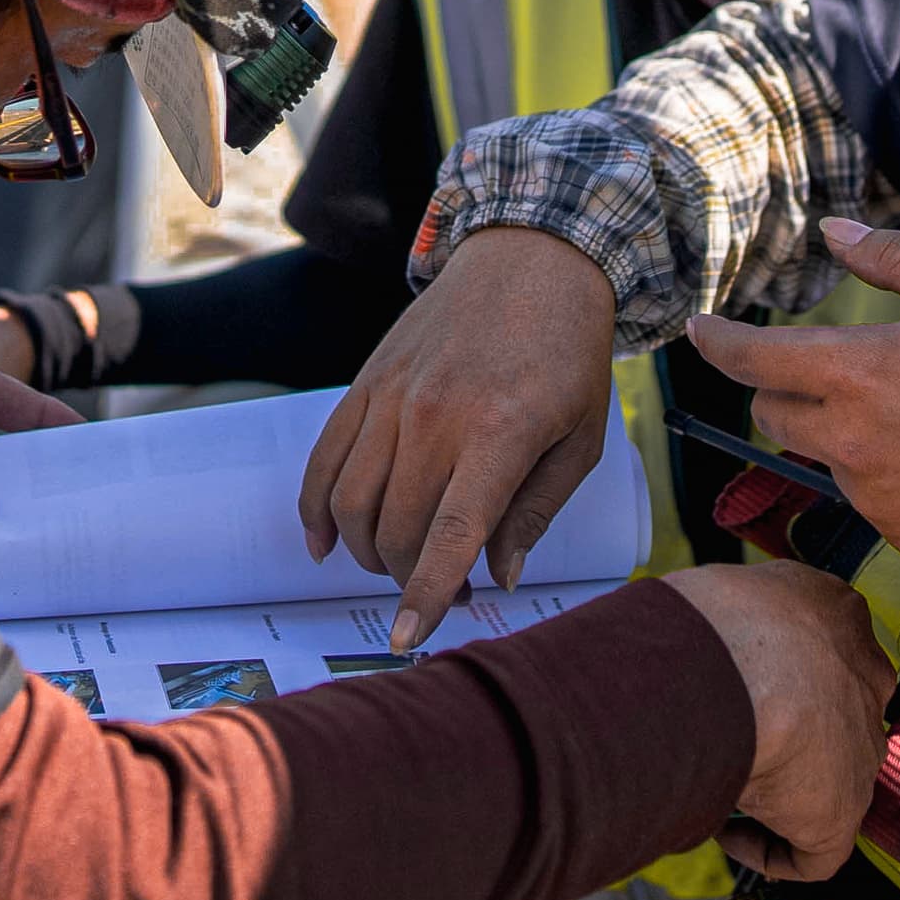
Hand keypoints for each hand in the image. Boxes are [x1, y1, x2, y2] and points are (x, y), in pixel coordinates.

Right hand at [294, 227, 619, 652]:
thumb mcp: (582, 439)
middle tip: (444, 589)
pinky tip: (325, 544)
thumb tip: (496, 576)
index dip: (425, 594)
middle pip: (395, 528)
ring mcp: (392, 396)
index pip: (449, 532)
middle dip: (410, 578)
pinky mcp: (367, 382)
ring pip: (352, 502)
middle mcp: (435, 415)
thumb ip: (536, 512)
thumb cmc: (569, 355)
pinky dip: (316, 509)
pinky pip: (325, 459)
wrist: (532, 259)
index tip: (409, 639)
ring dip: (367, 552)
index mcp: (499, 432)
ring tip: (400, 563)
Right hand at [656, 561, 894, 880]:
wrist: (732, 663)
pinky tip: (724, 829)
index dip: (777, 679)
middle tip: (725, 739)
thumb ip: (728, 616)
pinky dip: (767, 849)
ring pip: (823, 779)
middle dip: (783, 735)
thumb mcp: (723, 590)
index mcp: (836, 613)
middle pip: (831, 716)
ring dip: (773, 789)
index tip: (734, 693)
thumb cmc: (710, 617)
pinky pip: (812, 851)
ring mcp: (861, 748)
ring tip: (713, 782)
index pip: (820, 649)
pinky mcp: (842, 810)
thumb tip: (691, 642)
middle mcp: (865, 678)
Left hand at [685, 221, 899, 590]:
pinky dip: (888, 473)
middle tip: (836, 365)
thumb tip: (831, 235)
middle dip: (783, 386)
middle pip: (773, 414)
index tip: (698, 328)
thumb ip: (895, 259)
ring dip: (844, 431)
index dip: (716, 341)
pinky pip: (870, 498)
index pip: (753, 359)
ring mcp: (876, 498)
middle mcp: (853, 443)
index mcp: (863, 374)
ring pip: (825, 456)